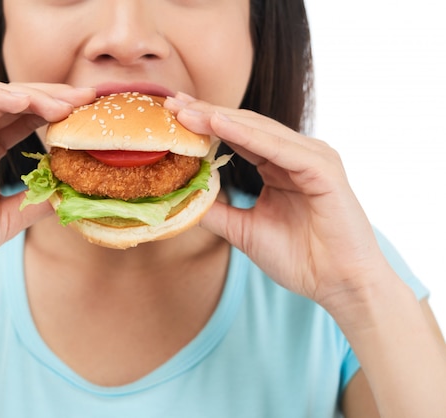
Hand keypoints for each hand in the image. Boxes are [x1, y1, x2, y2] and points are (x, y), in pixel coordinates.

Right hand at [0, 82, 95, 284]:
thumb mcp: (6, 219)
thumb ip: (36, 202)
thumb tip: (71, 191)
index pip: (26, 120)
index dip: (58, 112)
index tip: (90, 112)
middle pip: (17, 102)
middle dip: (54, 96)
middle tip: (88, 96)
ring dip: (34, 95)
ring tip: (66, 103)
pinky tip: (26, 102)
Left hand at [165, 93, 389, 306]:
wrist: (339, 285)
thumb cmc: (300, 258)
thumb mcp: (244, 230)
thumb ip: (216, 210)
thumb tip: (182, 198)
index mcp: (279, 165)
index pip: (236, 136)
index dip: (204, 124)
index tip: (171, 116)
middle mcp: (296, 155)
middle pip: (244, 125)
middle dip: (206, 113)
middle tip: (170, 103)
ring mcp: (312, 158)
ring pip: (258, 130)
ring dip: (220, 118)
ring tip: (186, 111)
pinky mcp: (324, 169)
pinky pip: (279, 148)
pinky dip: (247, 135)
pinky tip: (218, 124)